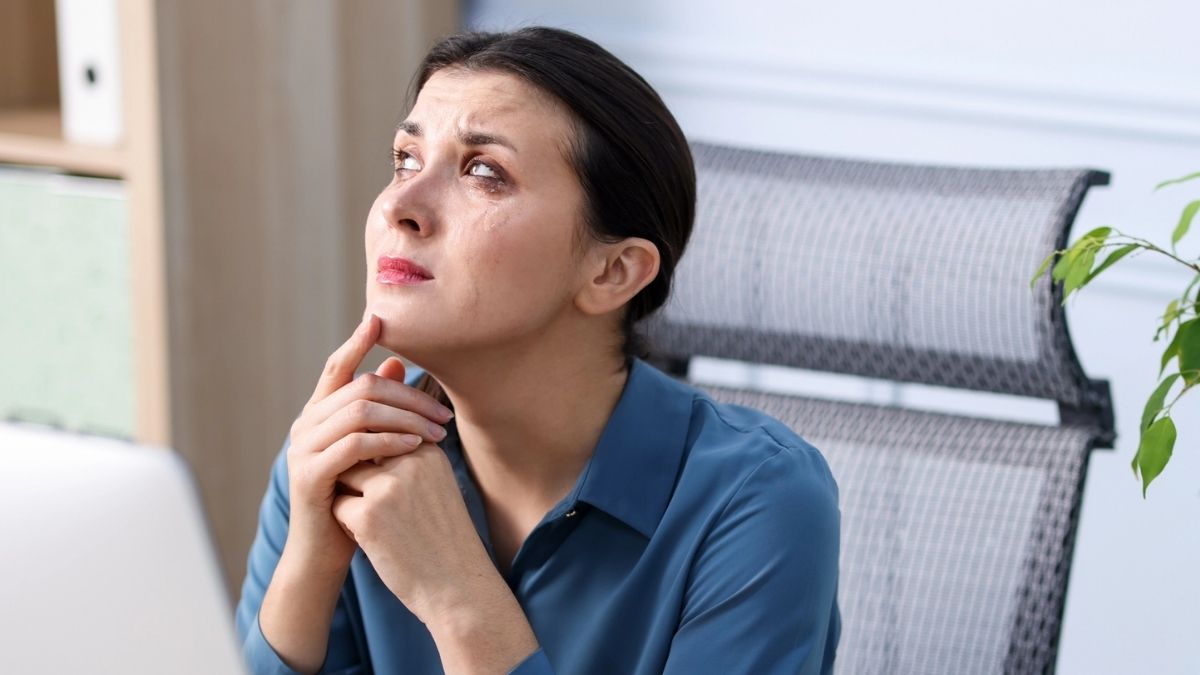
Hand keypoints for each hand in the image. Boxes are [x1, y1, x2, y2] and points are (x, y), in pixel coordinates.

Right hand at [283, 311, 454, 574]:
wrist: (323, 555)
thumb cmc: (354, 501)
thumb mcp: (369, 452)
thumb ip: (378, 411)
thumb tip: (395, 364)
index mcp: (317, 416)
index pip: (336, 368)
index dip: (357, 341)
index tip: (379, 318)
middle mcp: (304, 426)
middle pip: (360, 387)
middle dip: (408, 396)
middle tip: (444, 415)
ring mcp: (303, 449)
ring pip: (359, 411)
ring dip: (406, 418)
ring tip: (438, 433)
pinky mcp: (309, 475)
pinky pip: (354, 444)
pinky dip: (389, 440)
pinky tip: (416, 447)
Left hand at [332, 437, 498, 625]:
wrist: (458, 585)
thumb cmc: (444, 538)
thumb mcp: (435, 486)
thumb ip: (406, 460)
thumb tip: (360, 444)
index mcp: (429, 450)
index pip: (381, 435)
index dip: (379, 464)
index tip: (399, 495)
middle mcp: (409, 461)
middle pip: (360, 453)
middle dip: (362, 478)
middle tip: (387, 512)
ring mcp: (388, 487)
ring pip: (345, 475)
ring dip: (352, 498)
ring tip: (380, 524)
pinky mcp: (368, 515)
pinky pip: (338, 506)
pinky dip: (349, 525)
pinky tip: (375, 542)